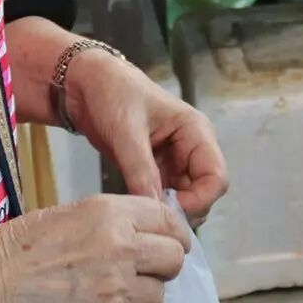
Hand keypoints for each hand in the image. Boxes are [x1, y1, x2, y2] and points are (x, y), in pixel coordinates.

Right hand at [0, 194, 189, 302]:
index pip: (170, 221)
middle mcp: (122, 248)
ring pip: (156, 296)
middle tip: (145, 270)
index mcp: (111, 213)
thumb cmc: (18, 246)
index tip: (169, 242)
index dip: (174, 233)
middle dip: (164, 266)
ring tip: (108, 290)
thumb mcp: (69, 213)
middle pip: (174, 260)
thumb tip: (144, 235)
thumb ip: (113, 222)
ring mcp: (116, 289)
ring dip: (140, 295)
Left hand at [65, 51, 228, 225]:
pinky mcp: (156, 170)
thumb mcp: (125, 131)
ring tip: (143, 215)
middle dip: (185, 209)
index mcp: (196, 131)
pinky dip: (155, 207)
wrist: (86, 83)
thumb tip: (155, 210)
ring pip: (186, 199)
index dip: (200, 200)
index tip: (169, 212)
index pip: (216, 177)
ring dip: (169, 211)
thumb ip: (141, 170)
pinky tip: (137, 210)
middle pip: (204, 193)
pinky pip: (165, 197)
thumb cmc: (112, 94)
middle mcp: (191, 149)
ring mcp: (174, 161)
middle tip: (154, 218)